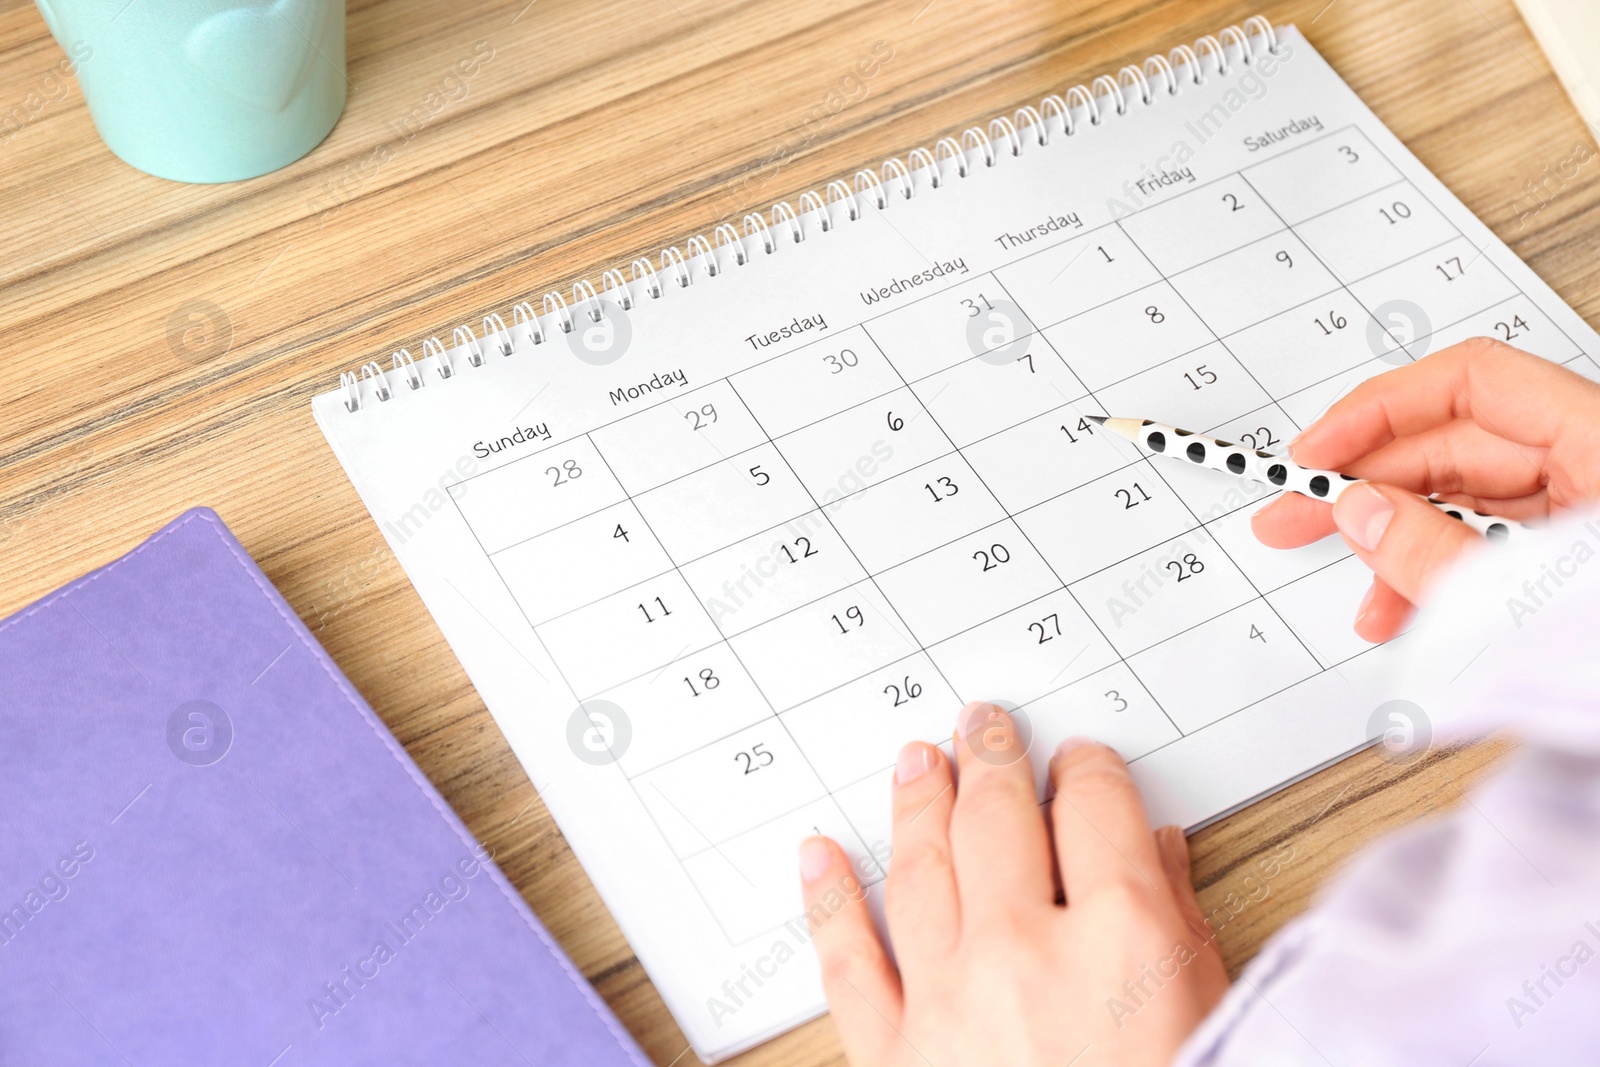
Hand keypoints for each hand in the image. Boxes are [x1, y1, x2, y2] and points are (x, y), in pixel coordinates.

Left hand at [799, 703, 1227, 1066]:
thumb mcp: (1210, 1019)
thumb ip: (1182, 926)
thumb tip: (1157, 852)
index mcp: (1125, 940)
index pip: (1097, 809)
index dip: (1087, 771)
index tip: (1079, 762)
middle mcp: (1029, 953)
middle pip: (1001, 819)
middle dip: (993, 758)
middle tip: (982, 724)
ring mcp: (952, 1003)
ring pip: (922, 868)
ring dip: (917, 802)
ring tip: (915, 760)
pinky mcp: (896, 1057)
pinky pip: (850, 960)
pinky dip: (829, 901)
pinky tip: (819, 856)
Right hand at [1253, 338, 1599, 641]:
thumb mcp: (1536, 596)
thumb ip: (1437, 552)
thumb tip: (1362, 514)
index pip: (1472, 383)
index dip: (1380, 409)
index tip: (1318, 454)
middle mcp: (1599, 466)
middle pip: (1463, 446)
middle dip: (1373, 485)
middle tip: (1297, 516)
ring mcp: (1593, 517)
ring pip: (1476, 504)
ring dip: (1404, 545)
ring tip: (1362, 595)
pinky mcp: (1584, 566)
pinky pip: (1500, 550)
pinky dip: (1446, 578)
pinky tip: (1410, 613)